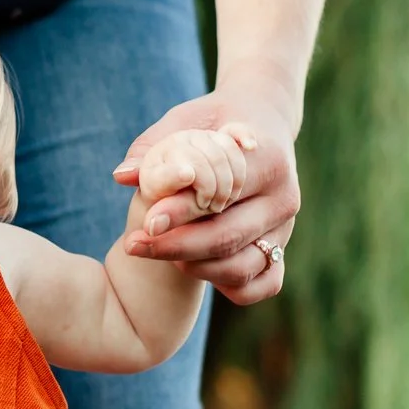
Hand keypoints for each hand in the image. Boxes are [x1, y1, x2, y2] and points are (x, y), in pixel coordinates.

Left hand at [112, 80, 299, 305]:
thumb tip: (122, 177)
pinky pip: (263, 284)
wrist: (258, 124)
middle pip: (227, 237)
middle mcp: (284, 198)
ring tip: (157, 252)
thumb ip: (154, 148)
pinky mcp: (281, 251)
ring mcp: (286, 228)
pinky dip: (229, 286)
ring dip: (195, 268)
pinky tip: (192, 268)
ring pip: (242, 267)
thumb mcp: (184, 122)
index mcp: (268, 159)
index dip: (181, 211)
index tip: (146, 223)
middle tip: (134, 245)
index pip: (220, 194)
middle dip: (176, 247)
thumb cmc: (212, 124)